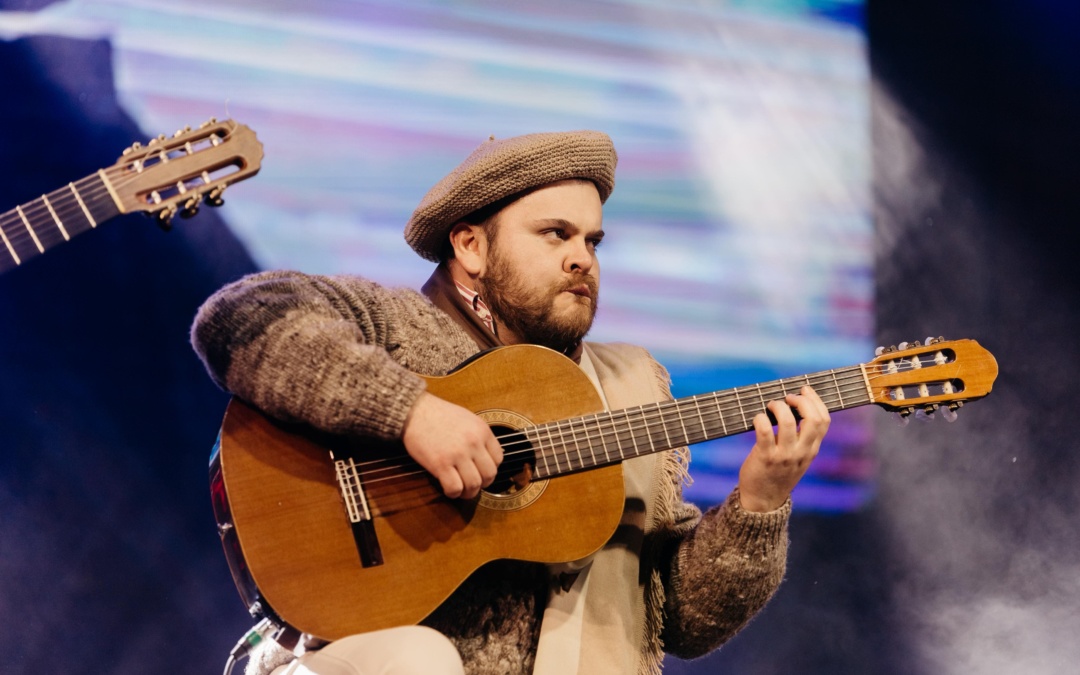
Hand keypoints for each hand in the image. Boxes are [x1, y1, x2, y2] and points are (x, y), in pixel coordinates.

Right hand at [402, 392, 502, 498]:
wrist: (414, 411)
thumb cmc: (438, 414)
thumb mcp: (467, 419)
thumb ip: (479, 436)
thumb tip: (485, 457)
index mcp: (482, 431)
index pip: (498, 459)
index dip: (489, 469)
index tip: (480, 471)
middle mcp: (474, 443)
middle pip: (490, 474)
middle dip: (483, 484)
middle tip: (472, 484)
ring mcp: (458, 454)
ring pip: (474, 485)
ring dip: (469, 493)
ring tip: (461, 490)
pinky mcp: (440, 464)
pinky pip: (455, 488)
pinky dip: (453, 493)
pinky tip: (448, 489)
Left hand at [737, 386, 829, 511]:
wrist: (764, 500)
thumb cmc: (778, 473)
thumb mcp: (799, 458)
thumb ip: (803, 438)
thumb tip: (797, 407)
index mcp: (812, 449)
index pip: (824, 420)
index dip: (815, 400)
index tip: (804, 390)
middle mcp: (801, 452)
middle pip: (812, 418)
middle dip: (801, 400)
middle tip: (788, 397)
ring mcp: (784, 455)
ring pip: (787, 421)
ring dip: (778, 406)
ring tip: (771, 406)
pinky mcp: (765, 457)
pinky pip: (765, 431)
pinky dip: (760, 419)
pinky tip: (757, 418)